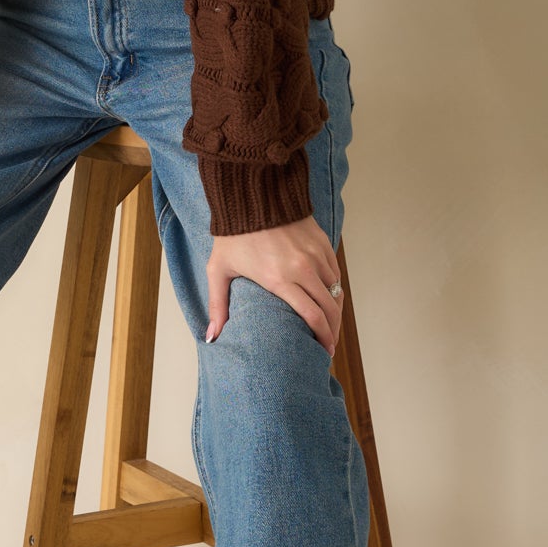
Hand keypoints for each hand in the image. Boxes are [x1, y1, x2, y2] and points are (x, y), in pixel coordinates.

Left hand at [204, 214, 342, 355]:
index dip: (323, 338)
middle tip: (330, 345)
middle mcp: (303, 269)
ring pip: (336, 290)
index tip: (324, 352)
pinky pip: (335, 272)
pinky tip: (328, 298)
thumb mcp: (219, 271)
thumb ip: (218, 306)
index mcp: (279, 279)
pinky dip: (335, 288)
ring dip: (335, 310)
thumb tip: (212, 337)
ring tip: (330, 324)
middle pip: (330, 308)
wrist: (252, 194)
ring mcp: (315, 255)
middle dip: (334, 331)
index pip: (312, 317)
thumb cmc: (233, 234)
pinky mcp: (322, 242)